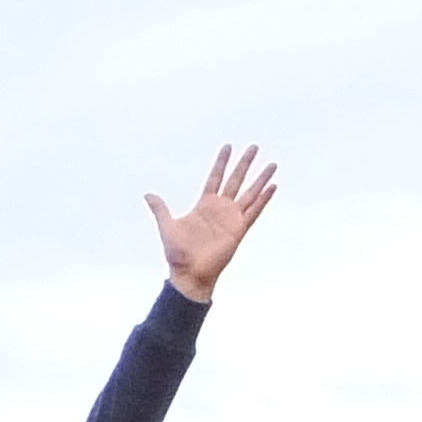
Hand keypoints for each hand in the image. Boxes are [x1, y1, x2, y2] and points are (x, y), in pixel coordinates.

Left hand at [148, 145, 280, 300]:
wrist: (189, 274)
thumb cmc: (178, 254)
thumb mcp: (167, 226)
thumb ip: (161, 209)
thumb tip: (148, 194)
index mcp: (204, 205)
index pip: (215, 178)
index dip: (221, 163)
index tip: (228, 147)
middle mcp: (220, 209)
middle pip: (235, 180)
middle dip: (244, 164)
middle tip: (254, 147)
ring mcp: (231, 218)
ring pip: (250, 193)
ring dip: (261, 179)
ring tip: (272, 164)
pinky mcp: (239, 229)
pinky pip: (254, 211)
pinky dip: (263, 199)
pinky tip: (272, 186)